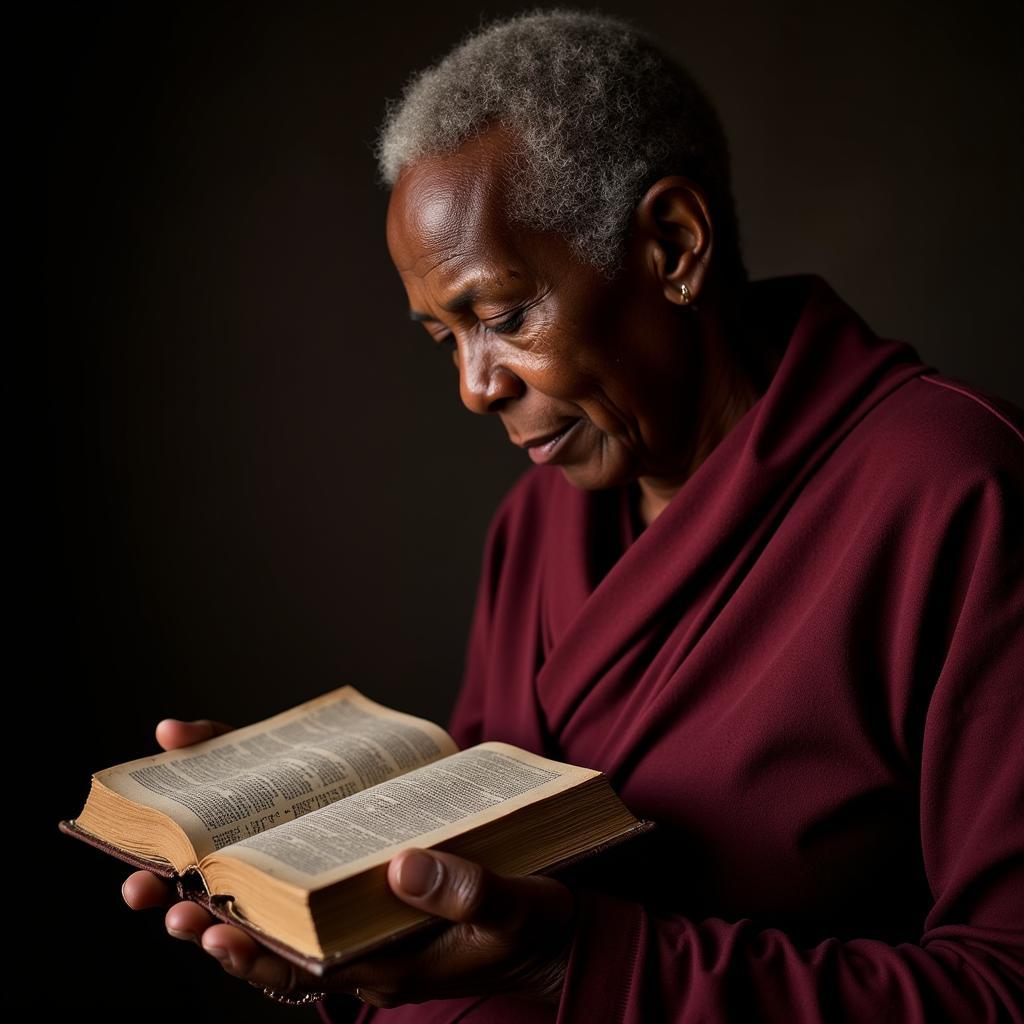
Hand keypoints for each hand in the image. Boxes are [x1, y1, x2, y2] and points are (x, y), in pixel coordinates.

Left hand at [121, 718, 576, 1008]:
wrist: (554, 929)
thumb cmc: (535, 922)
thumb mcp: (516, 909)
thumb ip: (468, 891)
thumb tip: (398, 863)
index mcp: (387, 966)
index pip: (303, 970)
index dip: (250, 952)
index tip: (207, 930)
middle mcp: (360, 949)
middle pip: (270, 942)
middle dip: (208, 919)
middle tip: (153, 895)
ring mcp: (361, 919)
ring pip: (277, 913)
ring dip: (222, 892)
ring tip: (167, 865)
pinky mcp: (370, 888)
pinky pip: (308, 880)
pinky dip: (270, 854)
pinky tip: (245, 819)